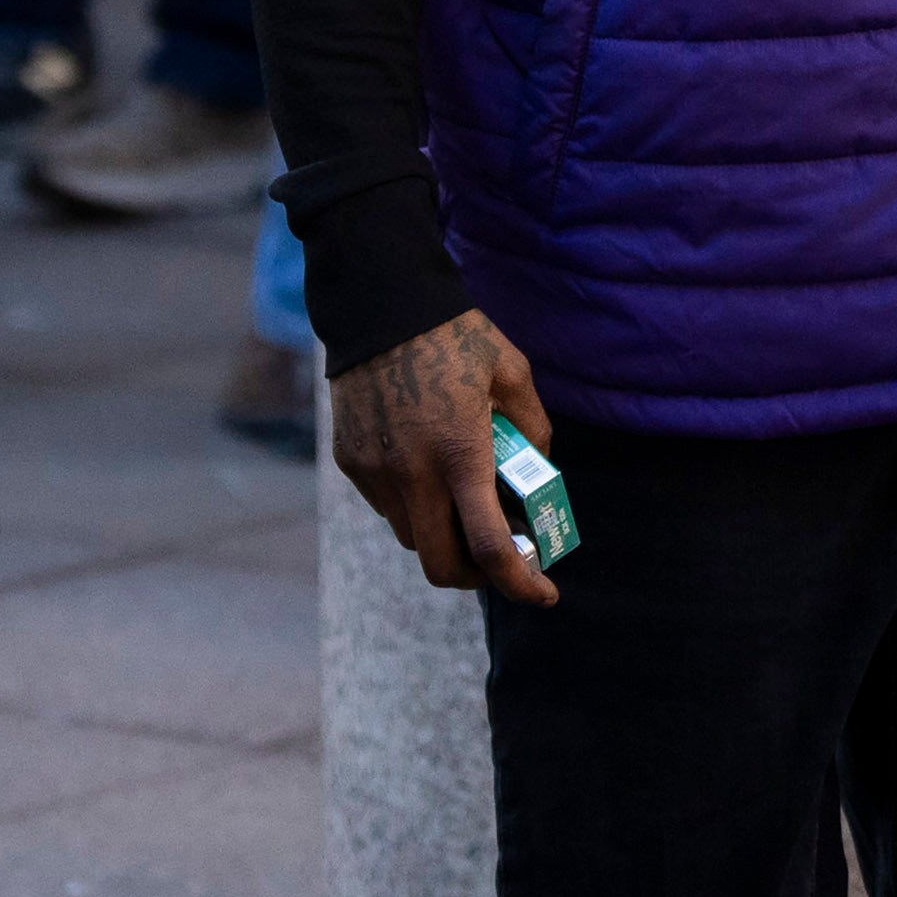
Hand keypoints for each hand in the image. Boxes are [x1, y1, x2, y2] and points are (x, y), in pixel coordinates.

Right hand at [332, 308, 560, 607]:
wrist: (377, 302)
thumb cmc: (453, 334)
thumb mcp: (512, 371)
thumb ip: (533, 427)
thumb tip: (537, 472)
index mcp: (461, 453)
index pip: (491, 547)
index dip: (521, 584)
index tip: (545, 594)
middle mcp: (413, 473)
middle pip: (442, 565)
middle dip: (476, 576)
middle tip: (498, 557)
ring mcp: (376, 471)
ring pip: (411, 538)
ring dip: (441, 537)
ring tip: (460, 503)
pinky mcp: (351, 461)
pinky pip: (386, 506)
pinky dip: (412, 507)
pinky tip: (425, 470)